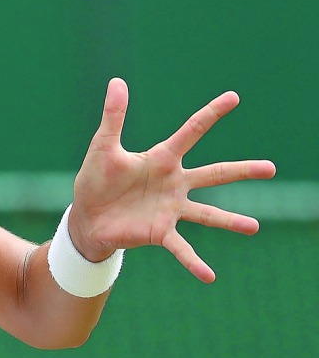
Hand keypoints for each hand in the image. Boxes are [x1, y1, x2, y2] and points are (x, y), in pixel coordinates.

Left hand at [69, 77, 275, 281]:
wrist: (86, 216)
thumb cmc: (96, 180)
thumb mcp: (103, 146)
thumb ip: (114, 116)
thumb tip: (117, 82)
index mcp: (162, 159)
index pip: (191, 132)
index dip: (211, 114)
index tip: (234, 97)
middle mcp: (174, 184)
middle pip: (214, 175)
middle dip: (241, 171)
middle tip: (271, 169)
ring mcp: (170, 209)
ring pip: (207, 213)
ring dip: (230, 221)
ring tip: (254, 227)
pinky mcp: (159, 232)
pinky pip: (181, 248)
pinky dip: (194, 262)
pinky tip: (210, 276)